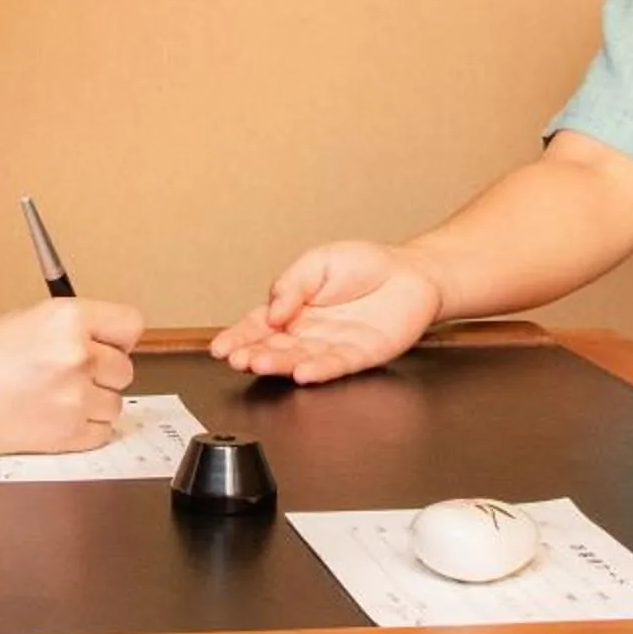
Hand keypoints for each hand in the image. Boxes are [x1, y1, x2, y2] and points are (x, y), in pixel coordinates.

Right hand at [0, 298, 145, 454]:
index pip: (131, 325)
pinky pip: (102, 432)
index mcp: (67, 319)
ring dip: (93, 403)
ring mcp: (75, 398)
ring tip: (55, 397)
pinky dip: (83, 428)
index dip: (117, 338)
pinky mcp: (69, 434)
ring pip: (115, 403)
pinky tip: (53, 417)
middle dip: (102, 373)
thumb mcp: (26, 320)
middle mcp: (77, 355)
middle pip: (125, 368)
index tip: (107, 344)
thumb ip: (73, 327)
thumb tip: (110, 340)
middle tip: (66, 374)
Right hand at [208, 240, 441, 383]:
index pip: (259, 327)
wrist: (411, 272)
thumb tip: (272, 309)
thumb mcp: (317, 262)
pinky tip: (302, 372)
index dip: (238, 337)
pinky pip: (336, 365)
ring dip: (279, 364)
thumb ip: (291, 284)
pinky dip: (319, 369)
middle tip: (238, 358)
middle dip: (253, 354)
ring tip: (260, 363)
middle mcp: (308, 333)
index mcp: (292, 310)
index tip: (221, 347)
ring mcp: (332, 347)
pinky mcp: (360, 356)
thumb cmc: (364, 265)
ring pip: (300, 359)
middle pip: (275, 348)